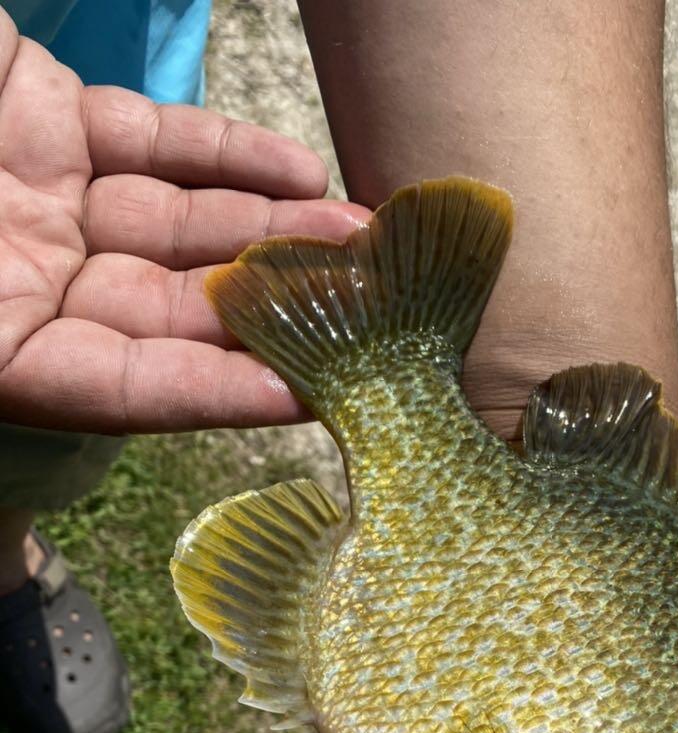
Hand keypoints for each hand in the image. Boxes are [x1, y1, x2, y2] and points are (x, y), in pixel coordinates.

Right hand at [0, 10, 367, 433]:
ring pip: (180, 224)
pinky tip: (299, 172)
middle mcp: (28, 283)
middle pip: (173, 308)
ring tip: (359, 236)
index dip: (217, 391)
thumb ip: (18, 338)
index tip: (308, 393)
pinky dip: (226, 156)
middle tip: (370, 306)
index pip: (126, 387)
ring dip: (272, 231)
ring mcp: (44, 199)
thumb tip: (133, 358)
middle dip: (276, 306)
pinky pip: (155, 143)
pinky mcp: (54, 120)